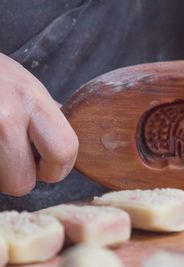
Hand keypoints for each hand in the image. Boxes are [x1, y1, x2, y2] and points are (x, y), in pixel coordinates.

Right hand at [0, 53, 77, 195]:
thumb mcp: (30, 88)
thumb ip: (49, 120)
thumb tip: (67, 150)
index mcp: (32, 101)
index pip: (63, 152)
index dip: (58, 170)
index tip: (48, 167)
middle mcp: (5, 116)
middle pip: (21, 183)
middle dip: (19, 178)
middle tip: (13, 159)